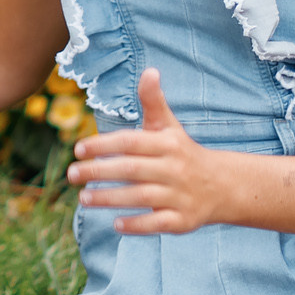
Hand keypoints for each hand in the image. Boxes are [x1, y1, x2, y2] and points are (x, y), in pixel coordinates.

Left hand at [63, 69, 230, 234]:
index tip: (77, 149)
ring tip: (83, 198)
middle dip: (99, 172)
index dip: (103, 144)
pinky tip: (115, 223)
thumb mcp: (169, 126)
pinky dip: (137, 224)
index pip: (131, 142)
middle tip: (71, 175)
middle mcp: (175, 169)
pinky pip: (158, 223)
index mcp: (168, 144)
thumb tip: (149, 70)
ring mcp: (180, 196)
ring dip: (109, 199)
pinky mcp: (183, 220)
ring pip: (141, 197)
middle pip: (132, 170)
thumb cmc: (182, 152)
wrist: (222, 186)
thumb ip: (153, 101)